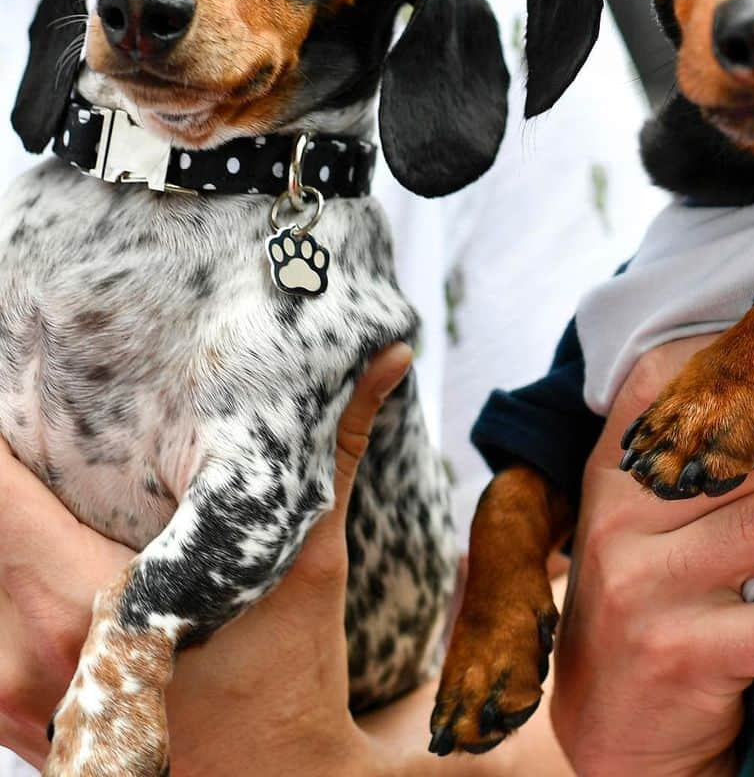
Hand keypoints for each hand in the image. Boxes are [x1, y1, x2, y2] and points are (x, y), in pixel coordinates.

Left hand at [0, 345, 413, 774]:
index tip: (28, 403)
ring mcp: (9, 702)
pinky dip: (8, 584)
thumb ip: (338, 451)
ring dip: (6, 532)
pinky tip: (51, 559)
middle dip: (8, 481)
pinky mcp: (13, 722)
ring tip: (47, 492)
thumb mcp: (310, 560)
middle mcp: (26, 658)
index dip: (1, 444)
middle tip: (39, 432)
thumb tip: (388, 358)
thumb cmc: (291, 680)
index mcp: (85, 607)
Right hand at [552, 335, 753, 776]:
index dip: (752, 359)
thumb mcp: (641, 516)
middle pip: (744, 448)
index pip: (672, 382)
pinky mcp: (684, 653)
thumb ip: (694, 459)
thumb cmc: (645, 595)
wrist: (609, 721)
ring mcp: (647, 584)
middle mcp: (620, 516)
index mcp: (613, 468)